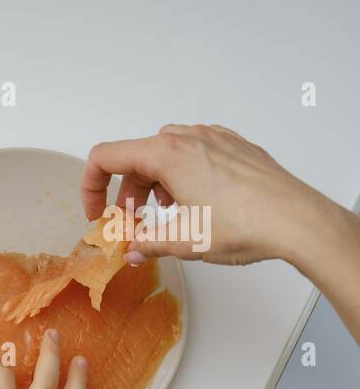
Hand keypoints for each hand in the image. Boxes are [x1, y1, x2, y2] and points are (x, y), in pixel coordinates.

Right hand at [81, 124, 352, 268]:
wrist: (297, 221)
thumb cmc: (243, 224)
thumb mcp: (182, 242)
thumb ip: (147, 243)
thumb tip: (133, 250)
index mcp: (165, 154)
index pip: (105, 157)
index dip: (91, 187)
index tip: (98, 213)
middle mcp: (188, 138)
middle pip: (136, 158)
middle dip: (127, 193)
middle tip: (133, 225)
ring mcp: (215, 139)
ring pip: (166, 153)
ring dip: (155, 184)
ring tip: (167, 214)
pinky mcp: (236, 147)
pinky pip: (196, 152)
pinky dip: (183, 174)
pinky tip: (196, 200)